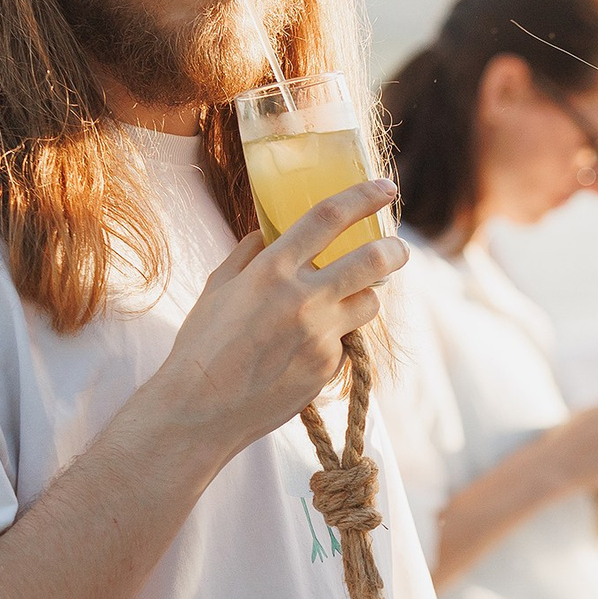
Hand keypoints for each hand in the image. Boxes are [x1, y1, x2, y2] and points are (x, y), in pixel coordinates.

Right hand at [142, 179, 407, 463]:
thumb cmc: (202, 346)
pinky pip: (345, 342)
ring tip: (345, 303)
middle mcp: (303, 299)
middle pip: (372, 261)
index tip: (384, 188)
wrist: (199, 409)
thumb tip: (269, 233)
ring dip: (364, 298)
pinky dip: (333, 339)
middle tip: (397, 248)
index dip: (363, 197)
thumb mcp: (218, 288)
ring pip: (370, 304)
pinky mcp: (328, 367)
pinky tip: (303, 351)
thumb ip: (248, 255)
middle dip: (393, 250)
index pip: (329, 218)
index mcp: (272, 270)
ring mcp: (321, 335)